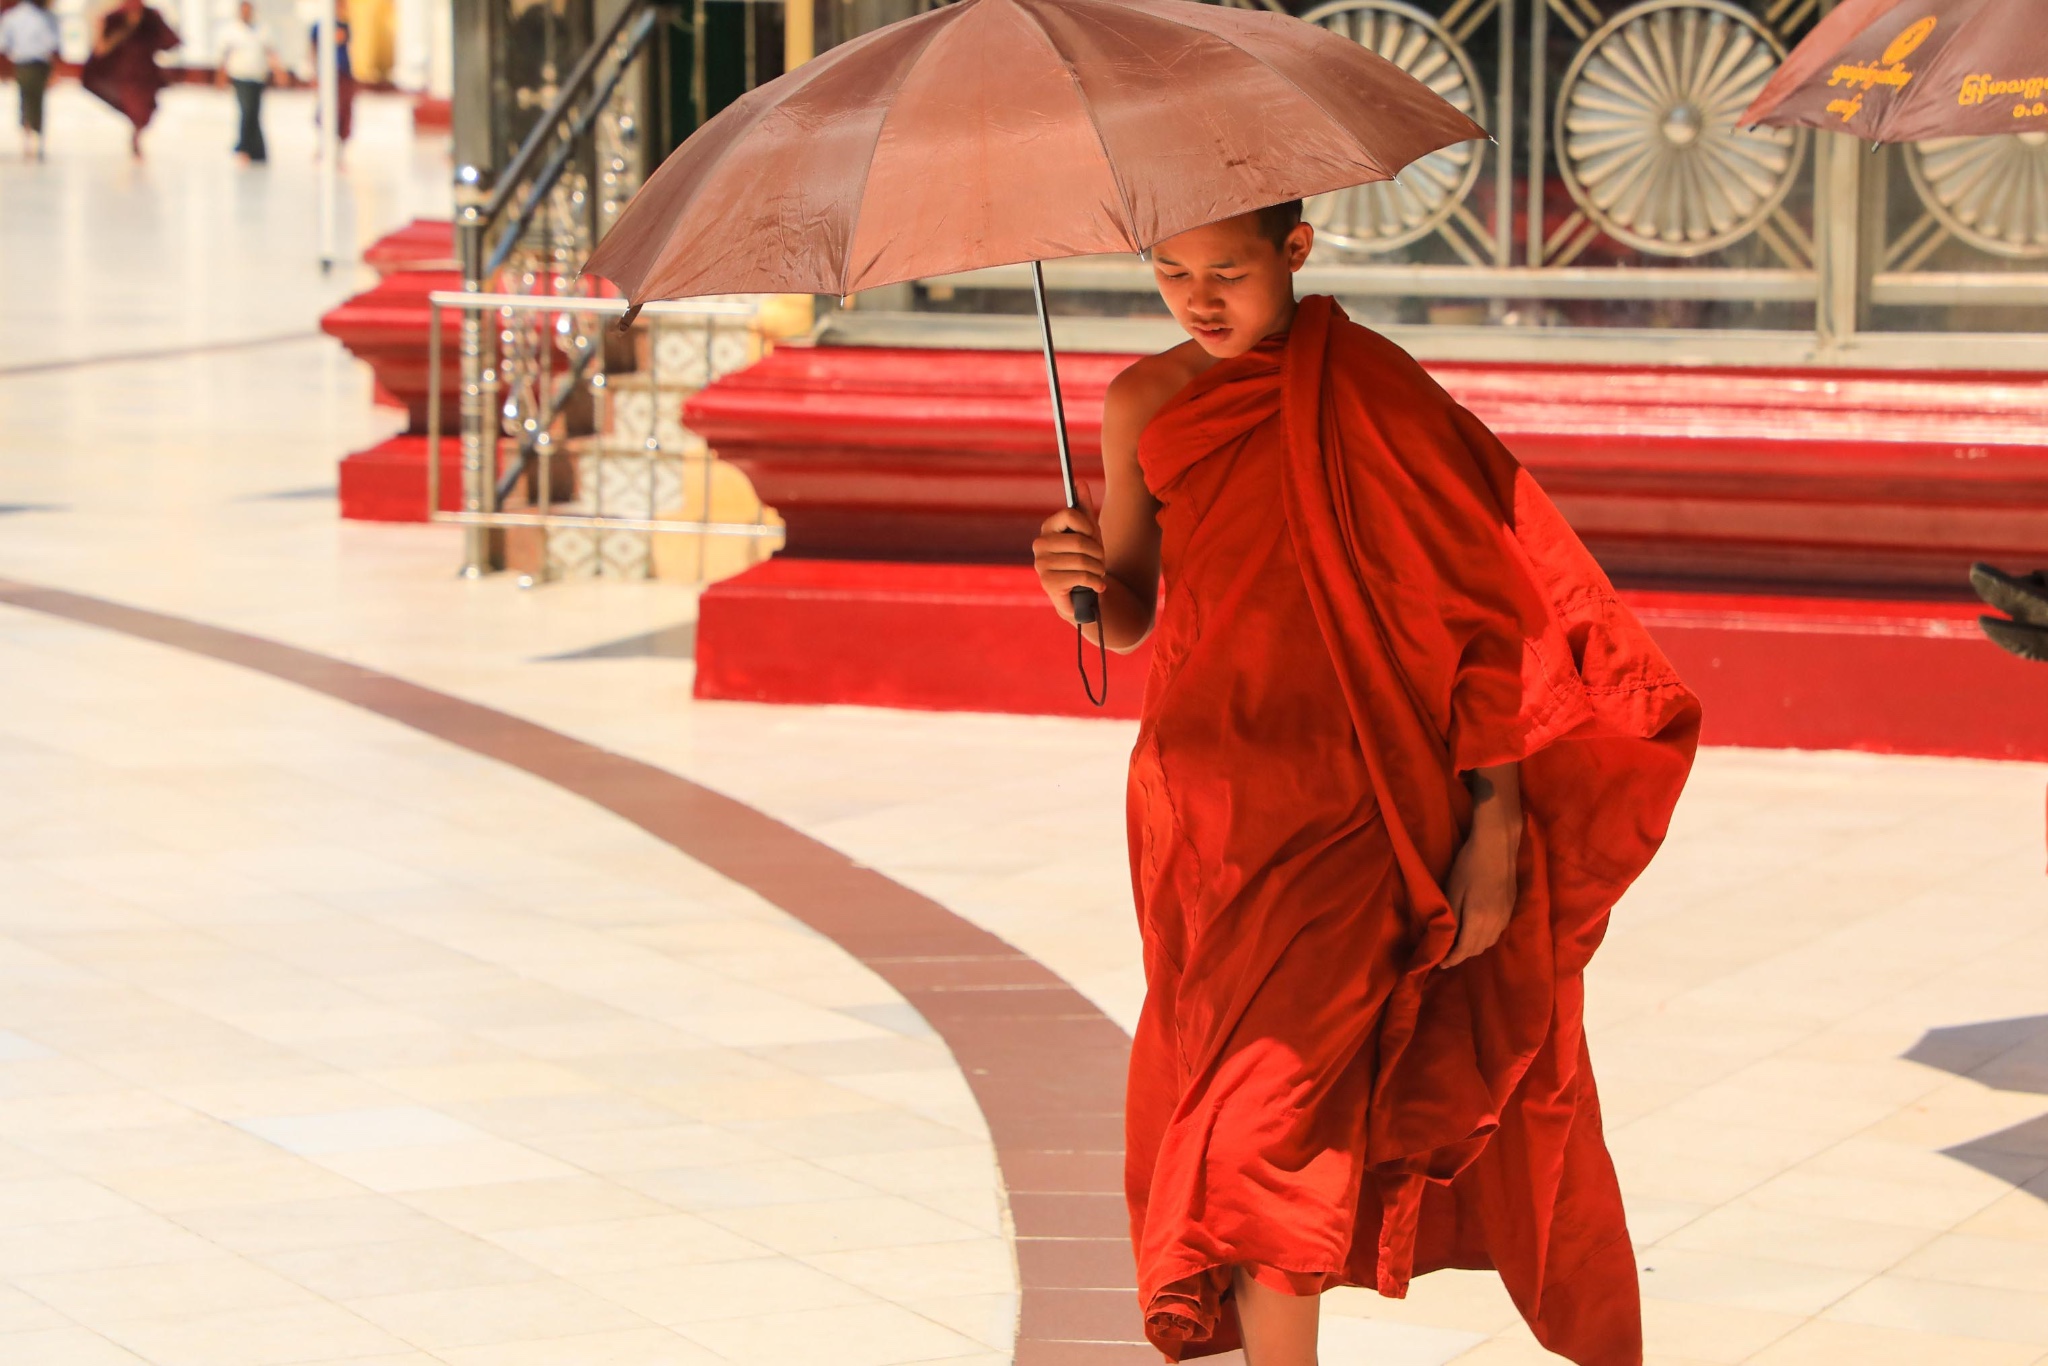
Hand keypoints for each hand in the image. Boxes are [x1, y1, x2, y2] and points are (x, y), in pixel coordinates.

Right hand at [1032, 504, 1105, 622]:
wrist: (1080, 593)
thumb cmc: (1083, 558)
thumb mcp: (1087, 533)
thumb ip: (1083, 509)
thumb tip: (1081, 483)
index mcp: (1048, 528)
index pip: (1069, 514)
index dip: (1088, 526)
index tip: (1093, 536)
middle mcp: (1040, 545)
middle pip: (1079, 540)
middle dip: (1098, 552)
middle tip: (1101, 560)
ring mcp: (1041, 565)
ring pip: (1082, 560)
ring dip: (1098, 568)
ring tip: (1099, 573)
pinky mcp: (1048, 584)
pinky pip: (1080, 577)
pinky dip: (1095, 582)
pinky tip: (1098, 585)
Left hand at [1441, 812, 1518, 968]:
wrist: (1497, 846)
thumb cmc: (1469, 866)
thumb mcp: (1453, 891)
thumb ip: (1452, 918)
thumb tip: (1448, 939)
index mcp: (1478, 920)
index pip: (1465, 949)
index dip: (1452, 959)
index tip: (1442, 964)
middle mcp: (1495, 923)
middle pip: (1478, 949)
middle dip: (1462, 955)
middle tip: (1448, 953)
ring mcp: (1506, 916)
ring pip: (1490, 942)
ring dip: (1475, 947)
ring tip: (1461, 944)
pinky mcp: (1511, 908)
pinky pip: (1497, 932)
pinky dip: (1486, 937)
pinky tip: (1477, 930)